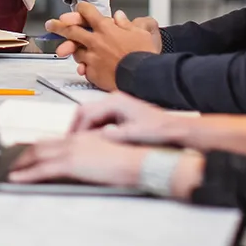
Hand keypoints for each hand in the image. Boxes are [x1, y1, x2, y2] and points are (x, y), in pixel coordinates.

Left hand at [8, 133, 146, 187]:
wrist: (140, 161)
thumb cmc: (131, 160)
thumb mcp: (109, 155)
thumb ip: (94, 156)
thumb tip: (87, 165)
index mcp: (84, 137)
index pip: (55, 140)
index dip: (40, 147)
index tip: (31, 154)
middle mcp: (74, 140)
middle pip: (42, 145)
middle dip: (26, 155)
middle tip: (16, 163)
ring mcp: (71, 150)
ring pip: (38, 154)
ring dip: (22, 164)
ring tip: (12, 172)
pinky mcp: (71, 163)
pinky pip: (42, 168)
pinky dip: (27, 174)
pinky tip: (17, 178)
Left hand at [46, 2, 160, 90]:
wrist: (142, 76)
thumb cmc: (144, 55)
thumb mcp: (140, 33)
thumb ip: (126, 24)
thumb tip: (119, 16)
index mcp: (106, 28)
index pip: (87, 12)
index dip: (81, 9)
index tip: (78, 9)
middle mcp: (95, 41)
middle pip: (71, 30)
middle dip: (58, 26)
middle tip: (51, 25)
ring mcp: (92, 57)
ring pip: (76, 50)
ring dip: (73, 49)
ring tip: (72, 50)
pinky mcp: (92, 72)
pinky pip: (83, 68)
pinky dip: (83, 67)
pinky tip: (84, 68)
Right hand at [70, 92, 186, 145]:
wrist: (175, 129)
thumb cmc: (159, 129)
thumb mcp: (135, 134)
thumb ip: (116, 135)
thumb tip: (99, 138)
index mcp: (116, 102)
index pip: (87, 113)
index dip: (78, 129)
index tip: (73, 142)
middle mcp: (115, 100)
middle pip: (85, 111)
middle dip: (76, 127)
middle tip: (70, 142)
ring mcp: (117, 106)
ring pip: (91, 116)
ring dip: (83, 130)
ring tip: (79, 144)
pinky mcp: (120, 113)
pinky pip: (99, 120)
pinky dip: (92, 131)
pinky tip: (93, 143)